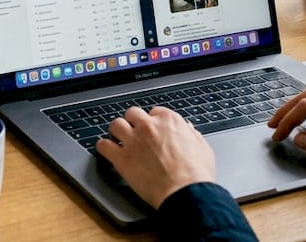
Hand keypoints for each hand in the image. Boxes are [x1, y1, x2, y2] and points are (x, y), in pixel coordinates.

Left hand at [96, 106, 215, 208]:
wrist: (186, 193)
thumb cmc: (196, 174)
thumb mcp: (202, 147)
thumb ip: (191, 134)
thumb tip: (186, 129)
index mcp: (169, 120)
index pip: (154, 112)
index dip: (153, 121)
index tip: (152, 129)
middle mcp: (148, 126)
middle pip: (132, 114)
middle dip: (133, 122)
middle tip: (134, 133)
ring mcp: (133, 140)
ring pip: (115, 125)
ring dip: (117, 132)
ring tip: (118, 139)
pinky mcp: (121, 158)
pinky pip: (103, 145)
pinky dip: (104, 147)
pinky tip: (107, 151)